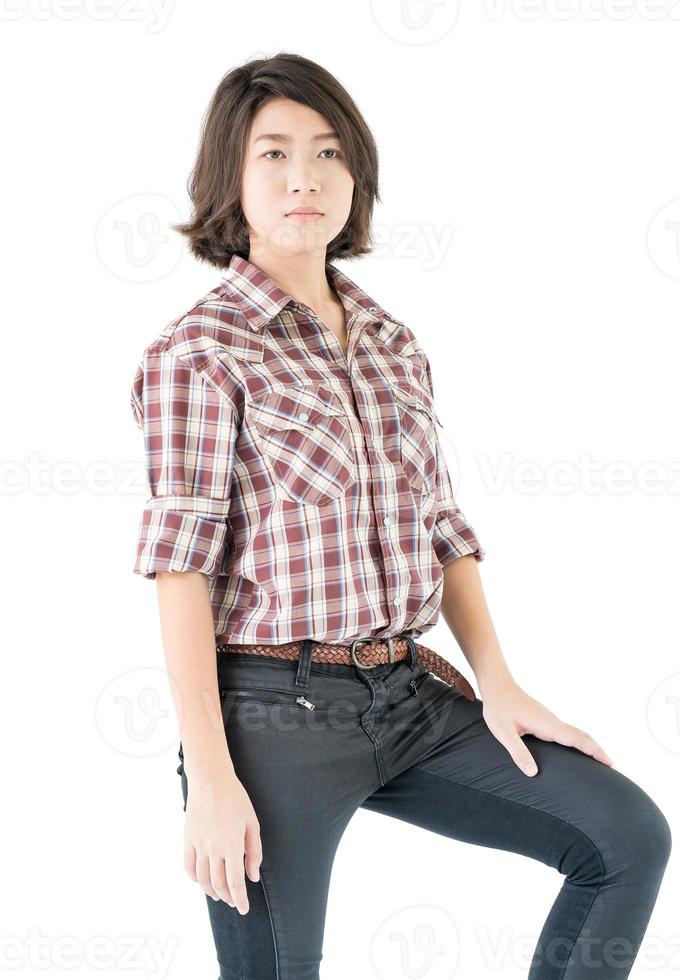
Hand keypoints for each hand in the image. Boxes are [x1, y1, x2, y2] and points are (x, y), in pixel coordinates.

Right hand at [183, 763, 261, 913]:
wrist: (210, 780)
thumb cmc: (235, 798)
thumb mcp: (252, 823)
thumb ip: (254, 852)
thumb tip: (253, 876)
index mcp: (232, 846)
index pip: (235, 882)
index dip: (240, 899)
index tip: (243, 909)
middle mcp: (214, 849)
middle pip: (218, 884)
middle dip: (227, 897)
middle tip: (233, 901)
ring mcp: (198, 845)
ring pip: (203, 879)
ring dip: (211, 891)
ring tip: (219, 895)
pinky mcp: (188, 839)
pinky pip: (188, 866)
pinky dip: (194, 878)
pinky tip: (201, 881)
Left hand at [479, 677, 614, 776]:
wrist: (497, 685)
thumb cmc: (498, 707)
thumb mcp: (503, 732)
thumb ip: (517, 752)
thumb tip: (533, 773)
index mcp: (546, 724)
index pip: (575, 738)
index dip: (593, 750)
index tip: (609, 761)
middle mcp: (552, 721)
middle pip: (581, 735)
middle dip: (597, 750)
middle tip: (612, 766)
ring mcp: (550, 720)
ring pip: (575, 733)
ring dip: (589, 745)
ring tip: (601, 762)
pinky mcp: (545, 720)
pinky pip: (567, 732)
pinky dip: (578, 741)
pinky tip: (578, 750)